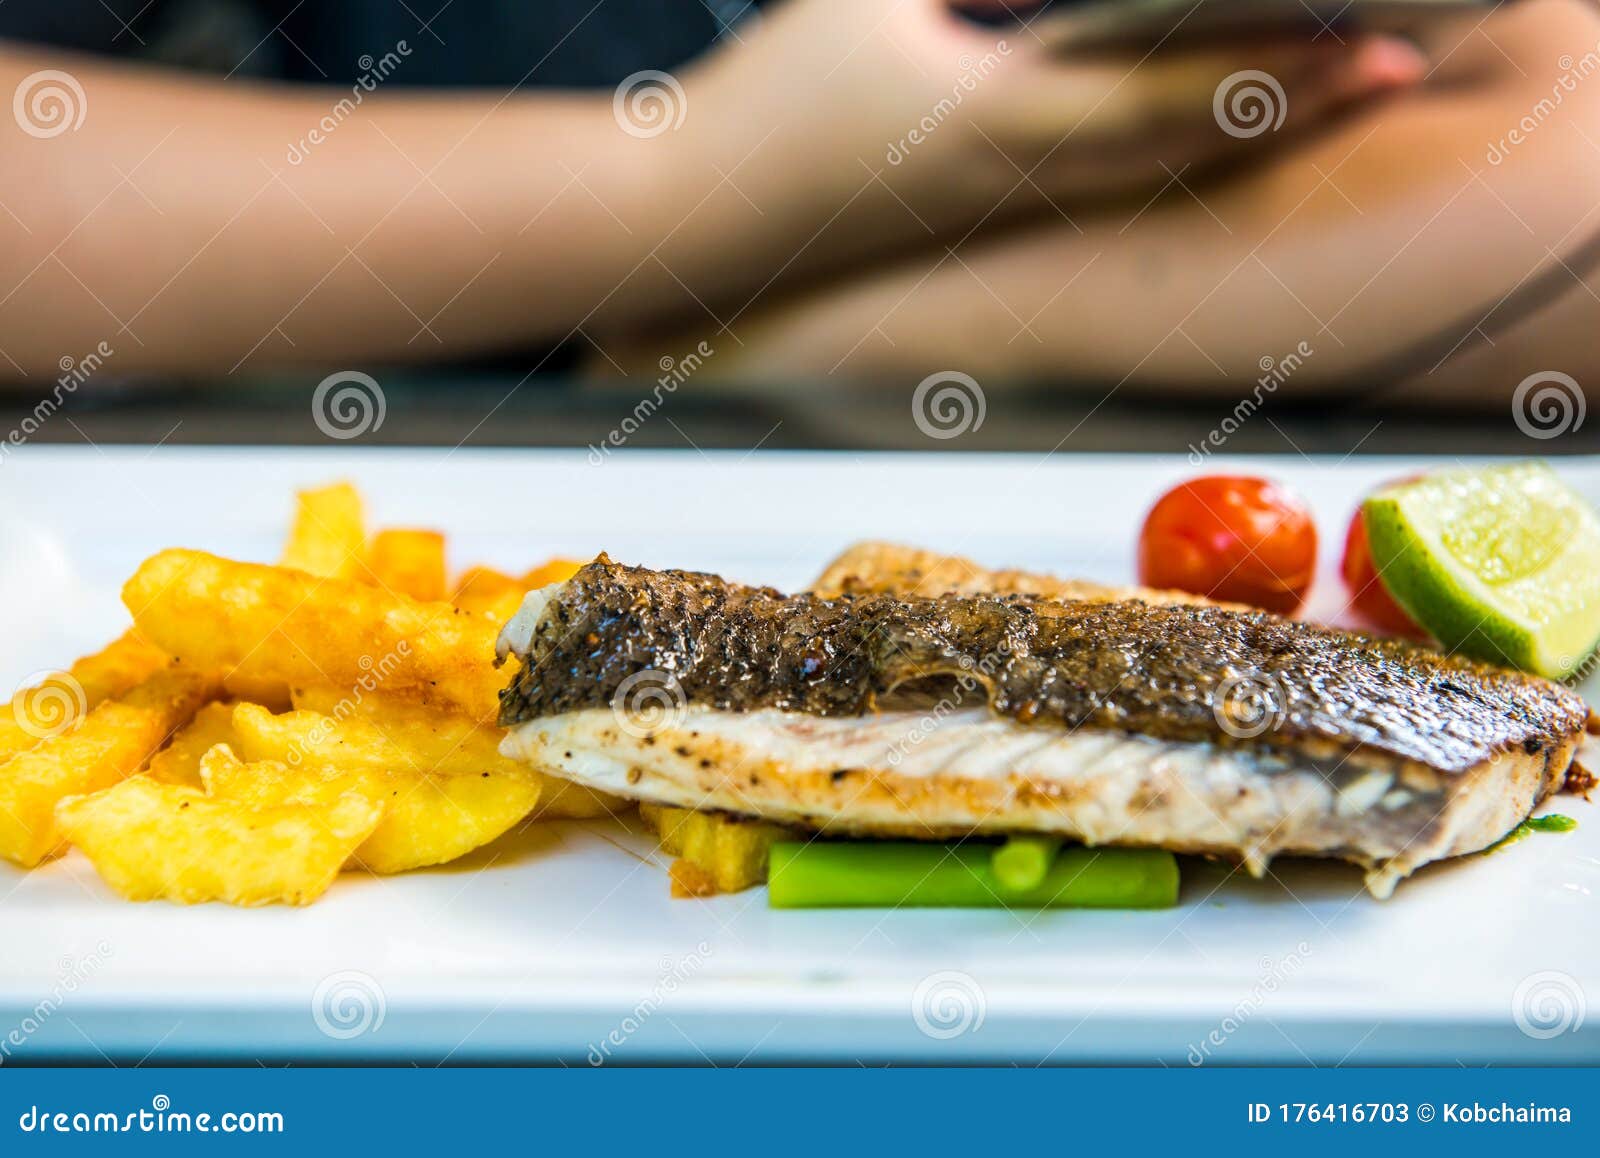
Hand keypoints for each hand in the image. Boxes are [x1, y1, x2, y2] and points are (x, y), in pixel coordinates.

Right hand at [679, 0, 1426, 235]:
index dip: (1267, 71)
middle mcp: (1018, 180)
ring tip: (1316, 96)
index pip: (1160, 92)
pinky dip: (1167, 155)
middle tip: (1386, 72)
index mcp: (991, 119)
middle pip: (1181, 144)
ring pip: (1147, 175)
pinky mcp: (980, 223)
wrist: (697, 226)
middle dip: (1287, 105)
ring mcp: (1004, 213)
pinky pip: (1098, 189)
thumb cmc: (763, 108)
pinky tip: (1197, 132)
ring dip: (1238, 133)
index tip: (1363, 43)